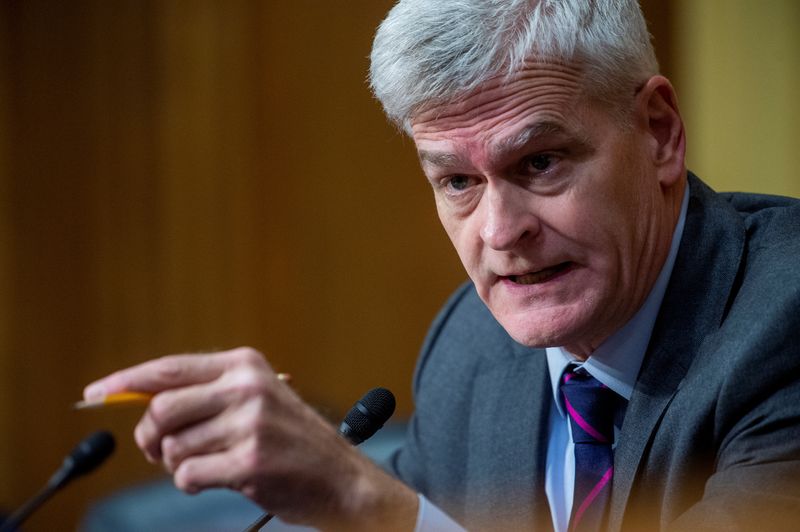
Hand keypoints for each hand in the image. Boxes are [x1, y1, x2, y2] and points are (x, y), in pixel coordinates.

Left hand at [83, 347, 417, 529]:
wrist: (339, 477)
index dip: (125, 382)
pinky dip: (193, 484)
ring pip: (171, 448)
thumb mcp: (253, 399)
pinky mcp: (250, 460)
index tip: (94, 394)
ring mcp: (250, 423)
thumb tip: (135, 401)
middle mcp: (246, 386)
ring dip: (179, 464)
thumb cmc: (289, 440)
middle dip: (149, 437)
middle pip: (160, 410)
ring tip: (213, 463)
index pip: (168, 369)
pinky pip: (187, 476)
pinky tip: (222, 478)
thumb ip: (202, 394)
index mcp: (244, 364)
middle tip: (158, 451)